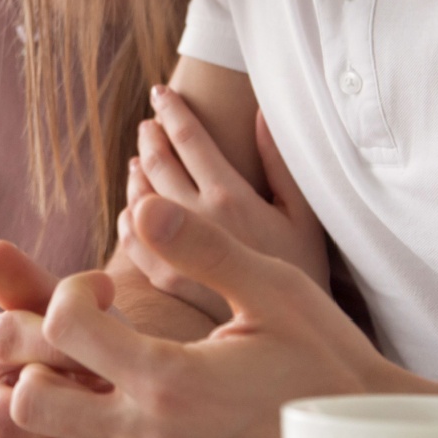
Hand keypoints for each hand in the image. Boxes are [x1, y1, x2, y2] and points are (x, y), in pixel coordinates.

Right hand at [0, 241, 96, 437]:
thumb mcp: (72, 313)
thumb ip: (34, 284)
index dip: (59, 337)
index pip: (4, 337)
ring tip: (113, 436)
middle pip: (3, 409)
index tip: (109, 337)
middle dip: (66, 406)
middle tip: (114, 401)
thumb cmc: (92, 351)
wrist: (113, 401)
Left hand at [15, 196, 425, 437]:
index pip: (63, 327)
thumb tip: (144, 206)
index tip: (100, 294)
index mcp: (170, 379)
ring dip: (50, 427)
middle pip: (31, 403)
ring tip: (88, 393)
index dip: (70, 294)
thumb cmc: (325, 365)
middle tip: (76, 346)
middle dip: (38, 362)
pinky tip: (115, 434)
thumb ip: (202, 248)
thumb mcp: (273, 291)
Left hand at [120, 86, 330, 320]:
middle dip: (151, 137)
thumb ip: (279, 164)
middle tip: (149, 124)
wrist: (296, 343)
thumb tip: (260, 115)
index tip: (160, 93)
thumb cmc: (309, 277)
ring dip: (137, 172)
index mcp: (231, 199)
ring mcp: (175, 256)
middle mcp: (197, 223)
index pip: (189, 140)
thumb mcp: (304, 217)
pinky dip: (128, 218)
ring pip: (138, 200)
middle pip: (157, 164)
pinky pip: (132, 243)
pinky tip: (132, 210)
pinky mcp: (167, 284)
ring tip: (140, 158)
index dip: (172, 111)